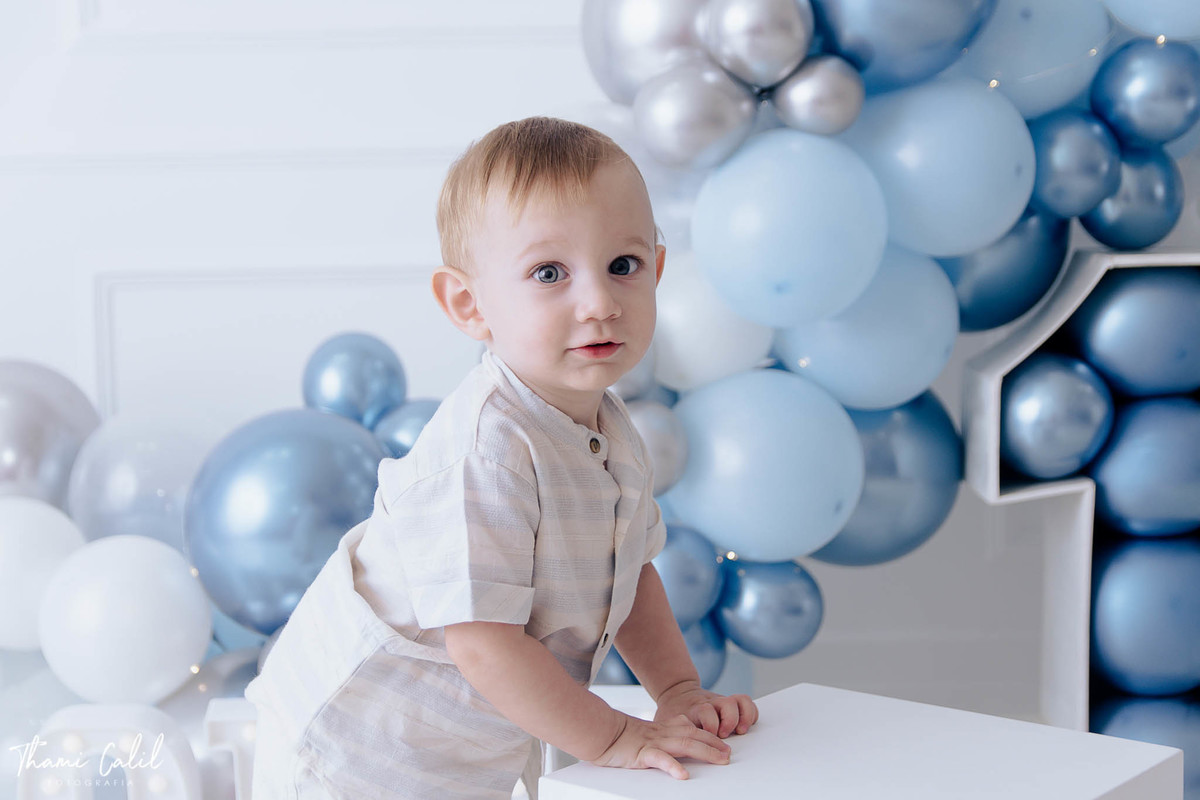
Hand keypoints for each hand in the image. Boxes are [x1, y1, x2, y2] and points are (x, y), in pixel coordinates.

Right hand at [591, 712, 731, 779]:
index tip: (725, 744)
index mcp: (665, 728)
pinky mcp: (642, 753)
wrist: (602, 732)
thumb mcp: (649, 732)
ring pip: (684, 744)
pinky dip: (672, 766)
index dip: (711, 736)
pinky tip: (683, 775)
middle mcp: (663, 733)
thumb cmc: (622, 736)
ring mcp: (654, 742)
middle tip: (729, 754)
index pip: (693, 729)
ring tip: (720, 760)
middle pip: (694, 736)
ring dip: (704, 751)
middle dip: (714, 744)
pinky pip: (659, 759)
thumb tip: (685, 734)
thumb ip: (667, 732)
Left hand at [654, 680, 758, 738]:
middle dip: (729, 721)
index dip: (710, 724)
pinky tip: (746, 726)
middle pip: (726, 703)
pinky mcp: (729, 703)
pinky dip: (750, 713)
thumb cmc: (671, 713)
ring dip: (742, 717)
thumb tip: (661, 752)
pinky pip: (745, 702)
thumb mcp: (664, 721)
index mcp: (693, 708)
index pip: (705, 710)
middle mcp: (709, 703)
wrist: (676, 692)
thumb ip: (667, 733)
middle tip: (724, 735)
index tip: (709, 736)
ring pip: (738, 700)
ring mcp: (720, 701)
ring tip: (740, 731)